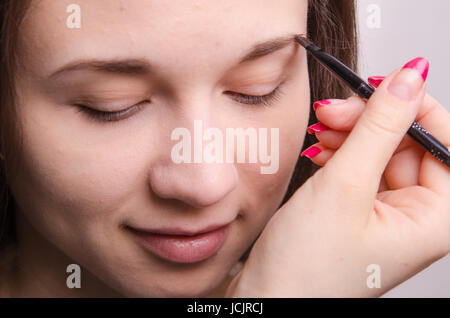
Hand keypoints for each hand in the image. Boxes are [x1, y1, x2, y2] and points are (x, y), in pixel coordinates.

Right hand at [225, 57, 449, 296]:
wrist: (268, 298)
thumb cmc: (306, 266)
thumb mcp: (344, 186)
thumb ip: (380, 126)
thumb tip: (409, 76)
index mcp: (435, 220)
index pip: (445, 142)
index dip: (415, 106)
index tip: (380, 83)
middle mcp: (418, 217)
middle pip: (408, 142)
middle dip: (369, 120)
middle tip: (331, 110)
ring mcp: (389, 213)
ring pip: (380, 150)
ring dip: (349, 134)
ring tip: (317, 134)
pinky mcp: (362, 210)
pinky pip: (361, 166)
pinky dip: (339, 152)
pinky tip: (318, 152)